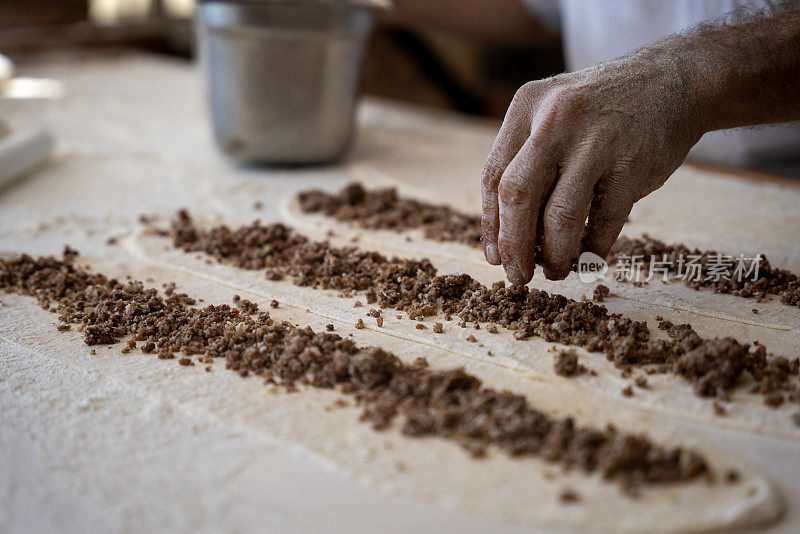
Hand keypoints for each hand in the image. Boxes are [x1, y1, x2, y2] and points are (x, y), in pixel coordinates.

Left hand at [481, 53, 703, 284]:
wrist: (675, 79)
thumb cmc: (602, 109)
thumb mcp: (553, 111)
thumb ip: (526, 159)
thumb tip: (504, 236)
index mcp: (526, 106)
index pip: (492, 177)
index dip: (490, 224)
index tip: (495, 256)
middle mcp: (556, 119)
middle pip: (516, 197)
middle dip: (514, 247)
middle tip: (518, 276)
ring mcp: (597, 141)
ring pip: (560, 218)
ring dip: (554, 256)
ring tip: (555, 272)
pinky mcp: (634, 165)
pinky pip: (604, 224)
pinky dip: (592, 250)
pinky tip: (587, 260)